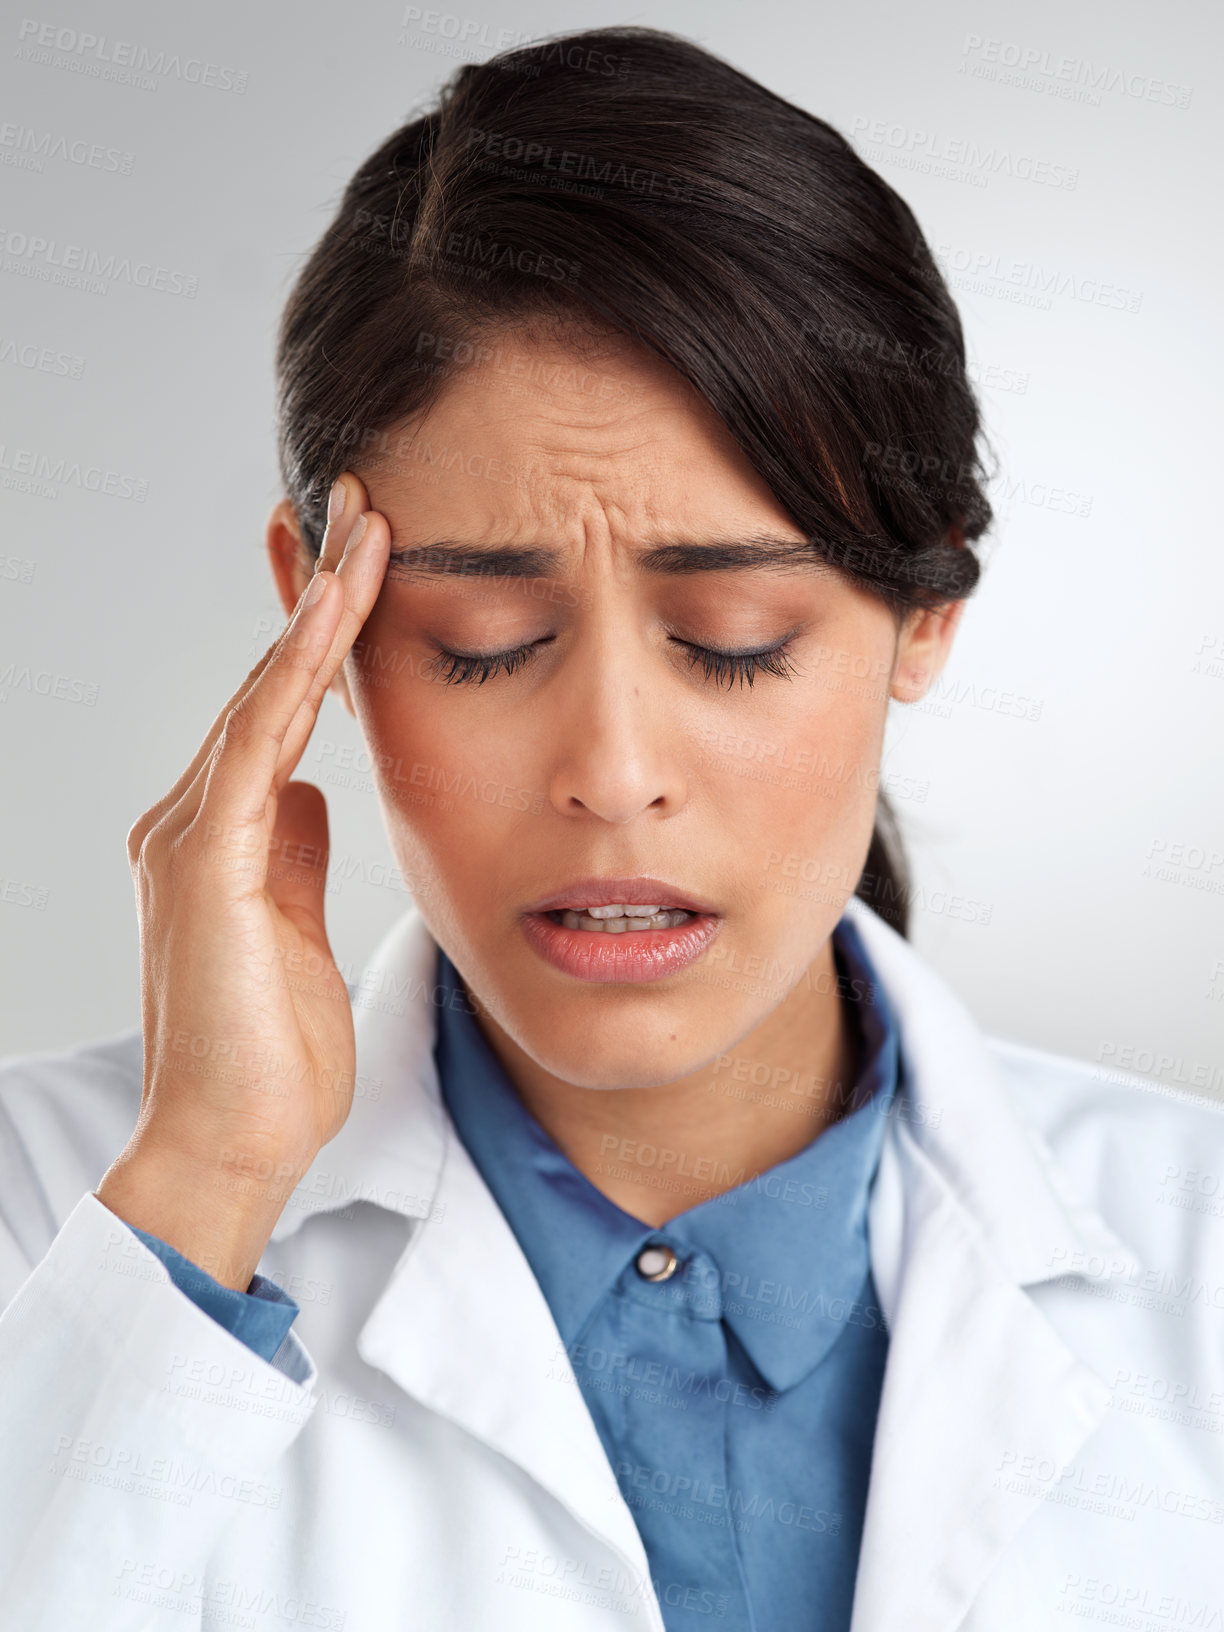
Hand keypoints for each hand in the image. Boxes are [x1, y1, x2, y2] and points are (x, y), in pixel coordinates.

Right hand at [96, 474, 389, 1287]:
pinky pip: (260, 740)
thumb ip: (292, 855)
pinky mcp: (202, 857)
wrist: (230, 1142)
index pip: (281, 708)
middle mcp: (196, 817)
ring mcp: (190, 833)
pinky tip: (340, 612)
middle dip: (319, 591)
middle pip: (272, 680)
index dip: (322, 631)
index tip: (365, 561)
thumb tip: (310, 793)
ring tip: (368, 526)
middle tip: (367, 504)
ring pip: (266, 692)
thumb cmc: (272, 1054)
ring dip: (319, 607)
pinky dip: (300, 672)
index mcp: (225, 834)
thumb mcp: (298, 930)